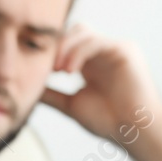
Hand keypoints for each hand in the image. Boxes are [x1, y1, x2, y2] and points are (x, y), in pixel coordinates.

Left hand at [39, 23, 161, 142]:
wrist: (133, 130)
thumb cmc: (108, 120)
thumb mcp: (70, 104)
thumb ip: (51, 94)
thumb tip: (27, 89)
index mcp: (91, 63)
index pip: (67, 42)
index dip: (51, 50)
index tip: (37, 68)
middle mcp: (102, 53)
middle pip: (74, 30)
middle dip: (57, 45)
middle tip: (48, 68)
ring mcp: (114, 48)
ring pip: (82, 32)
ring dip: (65, 49)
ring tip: (58, 71)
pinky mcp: (124, 49)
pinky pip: (95, 41)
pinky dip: (78, 53)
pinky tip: (69, 71)